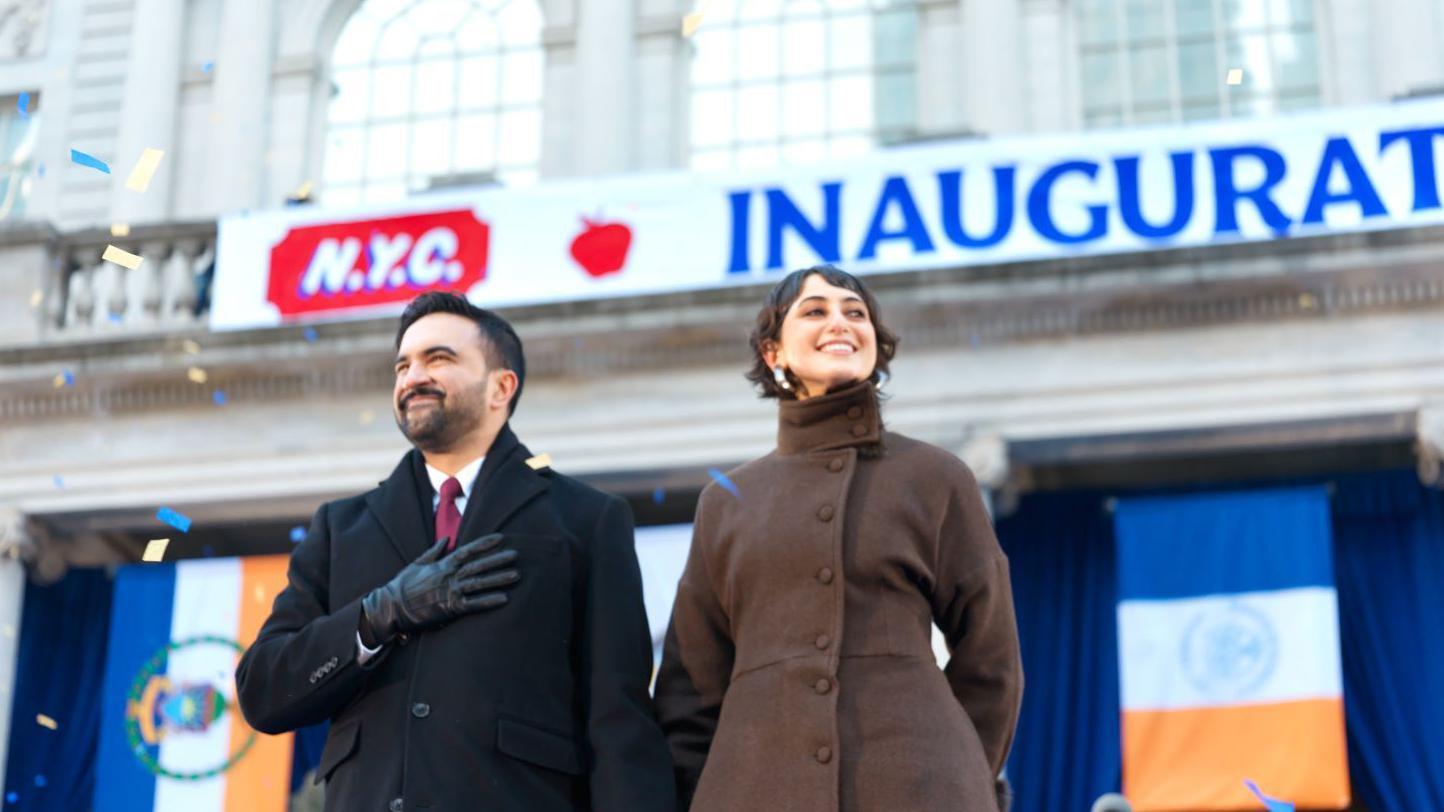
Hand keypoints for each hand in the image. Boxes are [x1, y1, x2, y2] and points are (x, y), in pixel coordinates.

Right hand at [361, 533, 519, 643]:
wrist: (391, 607)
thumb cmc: (402, 585)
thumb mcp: (416, 564)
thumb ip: (433, 551)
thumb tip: (445, 538)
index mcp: (442, 565)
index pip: (467, 550)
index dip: (484, 544)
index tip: (501, 538)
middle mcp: (449, 576)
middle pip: (478, 566)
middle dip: (497, 560)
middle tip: (515, 555)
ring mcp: (450, 592)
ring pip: (479, 583)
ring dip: (499, 579)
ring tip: (516, 575)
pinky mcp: (450, 609)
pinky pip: (473, 604)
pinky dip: (489, 601)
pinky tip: (503, 598)